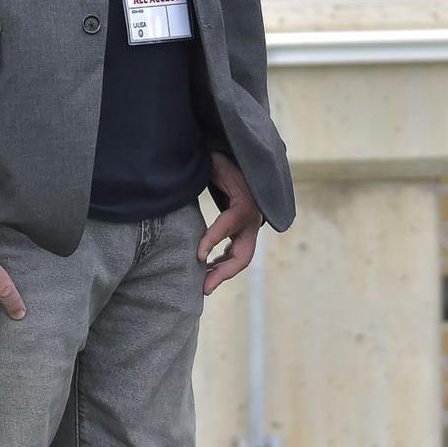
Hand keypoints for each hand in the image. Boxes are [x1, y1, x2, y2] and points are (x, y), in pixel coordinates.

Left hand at [199, 152, 262, 294]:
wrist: (249, 175)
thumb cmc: (231, 168)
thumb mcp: (221, 163)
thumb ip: (211, 163)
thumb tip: (196, 159)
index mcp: (245, 203)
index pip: (228, 224)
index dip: (213, 239)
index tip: (198, 255)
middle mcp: (251, 222)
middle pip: (243, 254)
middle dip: (224, 272)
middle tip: (204, 287)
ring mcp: (249, 232)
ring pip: (239, 260)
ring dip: (221, 274)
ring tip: (202, 286)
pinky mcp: (242, 237)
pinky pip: (233, 257)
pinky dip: (220, 267)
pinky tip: (205, 274)